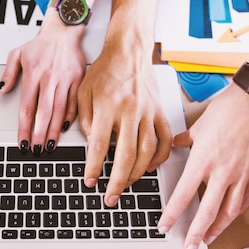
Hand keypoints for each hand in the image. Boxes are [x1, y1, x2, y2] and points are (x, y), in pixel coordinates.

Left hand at [0, 18, 85, 153]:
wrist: (64, 31)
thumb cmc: (41, 44)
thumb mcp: (17, 54)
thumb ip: (8, 74)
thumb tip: (0, 90)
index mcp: (33, 74)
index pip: (27, 107)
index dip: (24, 128)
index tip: (23, 142)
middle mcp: (49, 78)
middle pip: (43, 113)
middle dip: (40, 134)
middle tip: (37, 150)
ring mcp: (65, 80)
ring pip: (59, 110)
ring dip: (54, 130)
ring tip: (50, 145)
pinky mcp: (78, 79)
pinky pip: (74, 102)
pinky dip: (69, 117)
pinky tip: (64, 129)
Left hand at [78, 54, 171, 206]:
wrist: (128, 51)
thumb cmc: (105, 70)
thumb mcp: (83, 92)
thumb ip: (84, 119)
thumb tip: (91, 146)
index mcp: (108, 105)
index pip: (99, 145)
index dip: (93, 167)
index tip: (90, 180)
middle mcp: (130, 111)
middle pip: (125, 155)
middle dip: (117, 181)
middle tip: (110, 196)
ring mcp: (148, 112)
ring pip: (147, 151)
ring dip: (136, 174)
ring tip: (126, 185)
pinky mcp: (159, 112)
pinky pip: (165, 140)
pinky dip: (159, 158)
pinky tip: (148, 168)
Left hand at [157, 85, 248, 248]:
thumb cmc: (226, 110)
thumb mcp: (197, 126)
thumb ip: (183, 141)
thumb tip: (171, 146)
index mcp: (202, 161)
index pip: (182, 196)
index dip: (172, 214)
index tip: (165, 226)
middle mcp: (222, 172)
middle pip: (206, 211)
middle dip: (196, 232)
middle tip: (189, 245)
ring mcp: (241, 174)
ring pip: (229, 211)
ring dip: (217, 228)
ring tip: (208, 238)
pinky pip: (246, 199)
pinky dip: (236, 212)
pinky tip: (229, 218)